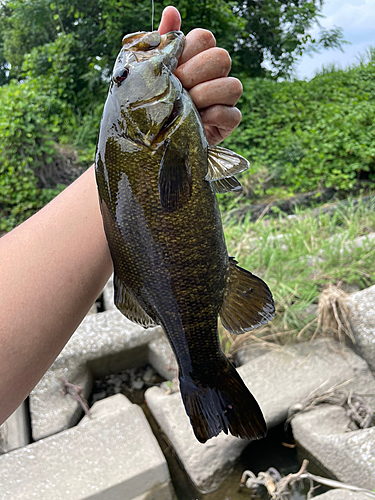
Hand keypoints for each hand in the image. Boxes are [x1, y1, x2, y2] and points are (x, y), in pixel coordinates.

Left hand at [158, 7, 241, 145]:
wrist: (151, 138)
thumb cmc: (151, 101)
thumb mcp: (150, 72)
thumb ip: (162, 43)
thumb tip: (171, 11)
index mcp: (197, 57)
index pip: (205, 38)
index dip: (188, 51)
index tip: (171, 68)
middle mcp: (215, 74)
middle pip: (222, 58)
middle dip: (195, 73)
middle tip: (177, 87)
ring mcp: (225, 98)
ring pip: (233, 85)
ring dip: (205, 95)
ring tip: (187, 105)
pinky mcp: (229, 122)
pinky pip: (232, 114)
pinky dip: (212, 116)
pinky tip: (196, 121)